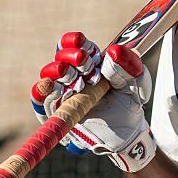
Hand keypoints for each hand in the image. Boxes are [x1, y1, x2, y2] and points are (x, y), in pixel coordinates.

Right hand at [31, 31, 156, 171]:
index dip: (76, 42)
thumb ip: (129, 66)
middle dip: (70, 57)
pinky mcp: (54, 110)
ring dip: (57, 71)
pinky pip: (40, 98)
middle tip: (84, 62)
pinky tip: (50, 86)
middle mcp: (74, 73)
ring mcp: (62, 91)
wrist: (125, 135)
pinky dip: (41, 90)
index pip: (78, 45)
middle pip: (62, 57)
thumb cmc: (129, 104)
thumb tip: (114, 51)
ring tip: (70, 75)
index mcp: (92, 62)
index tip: (81, 42)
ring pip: (49, 75)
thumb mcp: (137, 85)